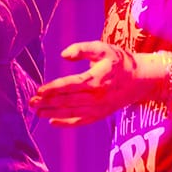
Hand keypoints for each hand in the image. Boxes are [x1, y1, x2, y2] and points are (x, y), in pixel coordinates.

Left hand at [29, 41, 156, 125]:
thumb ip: (82, 49)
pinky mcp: (101, 114)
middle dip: (47, 103)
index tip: (39, 90)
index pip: (70, 86)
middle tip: (30, 103)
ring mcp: (99, 108)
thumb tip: (63, 55)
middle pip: (68, 101)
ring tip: (37, 112)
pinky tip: (52, 122)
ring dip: (52, 113)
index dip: (54, 89)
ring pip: (72, 113)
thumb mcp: (103, 48)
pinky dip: (67, 123)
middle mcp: (97, 97)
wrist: (141, 79)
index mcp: (97, 79)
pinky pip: (81, 121)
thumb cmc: (119, 61)